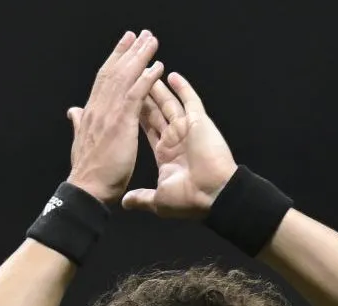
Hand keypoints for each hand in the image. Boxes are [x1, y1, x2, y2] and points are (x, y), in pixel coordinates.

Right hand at [64, 31, 161, 204]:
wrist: (88, 190)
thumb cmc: (89, 173)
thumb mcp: (80, 142)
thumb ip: (79, 124)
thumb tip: (73, 111)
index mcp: (92, 113)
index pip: (104, 80)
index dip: (114, 60)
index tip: (123, 45)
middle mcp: (99, 109)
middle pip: (115, 72)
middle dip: (127, 51)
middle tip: (139, 34)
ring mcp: (109, 114)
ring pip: (125, 78)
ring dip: (139, 57)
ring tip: (151, 41)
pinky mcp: (121, 122)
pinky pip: (136, 95)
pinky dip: (147, 79)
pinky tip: (157, 66)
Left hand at [123, 72, 237, 220]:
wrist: (211, 196)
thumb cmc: (188, 200)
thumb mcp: (159, 200)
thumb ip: (141, 198)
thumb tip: (125, 203)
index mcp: (165, 154)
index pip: (148, 128)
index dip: (137, 115)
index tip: (125, 102)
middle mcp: (175, 138)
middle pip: (156, 112)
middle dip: (145, 96)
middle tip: (134, 79)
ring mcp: (187, 129)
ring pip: (169, 103)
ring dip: (158, 88)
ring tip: (146, 71)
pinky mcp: (199, 123)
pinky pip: (190, 101)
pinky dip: (182, 88)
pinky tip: (171, 75)